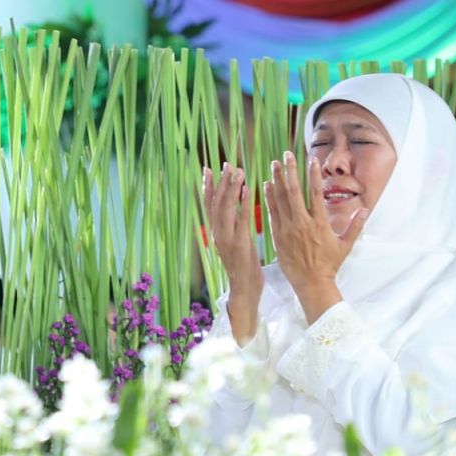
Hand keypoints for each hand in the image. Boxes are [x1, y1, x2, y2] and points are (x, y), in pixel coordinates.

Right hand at [202, 163, 262, 343]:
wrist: (244, 291)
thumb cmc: (243, 268)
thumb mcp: (234, 244)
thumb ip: (232, 227)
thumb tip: (233, 208)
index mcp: (216, 233)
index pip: (208, 205)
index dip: (208, 187)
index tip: (208, 169)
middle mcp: (217, 234)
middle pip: (215, 203)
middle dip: (220, 182)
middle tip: (227, 164)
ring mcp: (227, 239)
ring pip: (225, 208)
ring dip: (230, 188)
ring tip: (237, 171)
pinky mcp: (240, 244)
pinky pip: (241, 219)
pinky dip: (242, 203)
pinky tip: (247, 190)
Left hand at [265, 152, 366, 322]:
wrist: (311, 283)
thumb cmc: (330, 264)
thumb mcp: (346, 245)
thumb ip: (355, 225)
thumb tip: (365, 209)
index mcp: (320, 223)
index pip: (317, 193)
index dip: (313, 175)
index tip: (311, 159)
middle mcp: (302, 223)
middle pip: (294, 191)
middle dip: (290, 171)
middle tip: (285, 155)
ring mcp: (288, 229)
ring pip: (280, 200)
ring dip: (277, 180)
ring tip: (274, 164)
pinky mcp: (277, 236)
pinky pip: (272, 213)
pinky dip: (269, 198)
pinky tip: (266, 185)